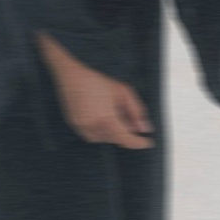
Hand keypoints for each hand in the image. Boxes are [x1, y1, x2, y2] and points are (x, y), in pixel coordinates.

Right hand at [37, 34, 154, 146]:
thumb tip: (145, 128)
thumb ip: (136, 111)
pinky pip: (92, 135)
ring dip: (112, 131)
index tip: (148, 142)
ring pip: (104, 138)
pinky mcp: (75, 126)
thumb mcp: (123, 92)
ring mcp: (82, 128)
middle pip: (116, 139)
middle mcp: (93, 127)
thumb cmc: (97, 81)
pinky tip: (101, 115)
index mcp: (106, 120)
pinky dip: (101, 130)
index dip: (139, 143)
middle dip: (125, 131)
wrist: (71, 76)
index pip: (126, 140)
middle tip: (130, 119)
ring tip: (112, 113)